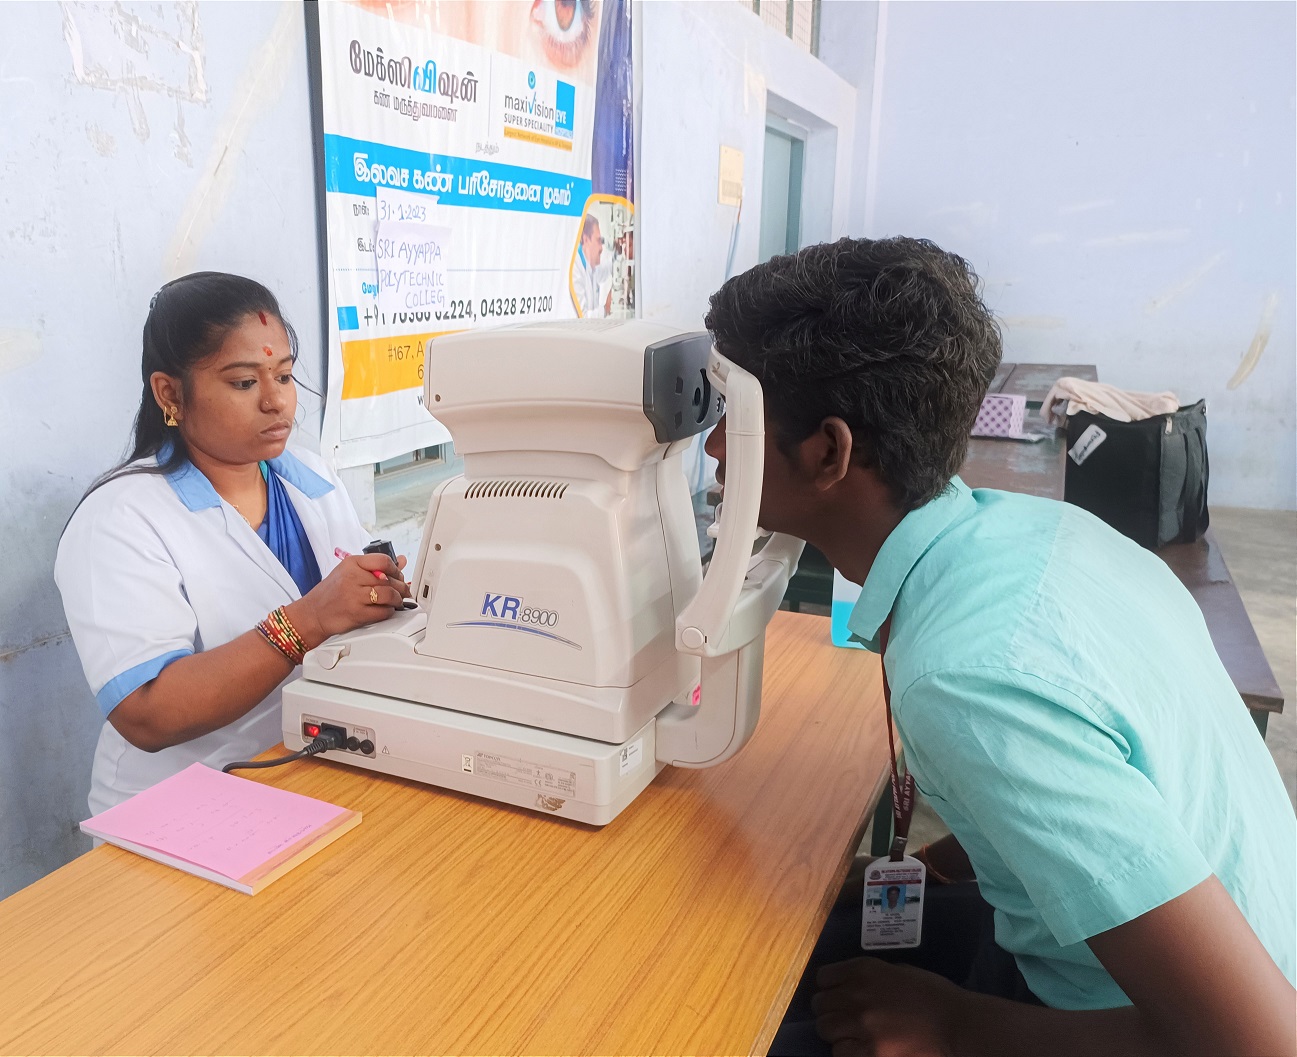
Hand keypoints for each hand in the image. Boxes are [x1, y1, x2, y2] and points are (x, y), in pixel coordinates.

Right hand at [286, 553, 410, 648]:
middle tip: (403, 590)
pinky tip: (386, 610)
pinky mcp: (357, 613)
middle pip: (389, 579)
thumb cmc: (331, 592)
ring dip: (397, 599)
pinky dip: (389, 612)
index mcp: (352, 563)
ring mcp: (354, 596)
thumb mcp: (349, 572)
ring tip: (396, 601)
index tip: (398, 575)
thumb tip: (401, 560)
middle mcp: (352, 577)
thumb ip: (375, 566)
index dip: (396, 569)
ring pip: (389, 595)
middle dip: (401, 586)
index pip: (383, 560)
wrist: (313, 613)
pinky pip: (383, 612)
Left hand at [812, 957, 965, 1056]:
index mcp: (863, 969)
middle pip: (820, 1005)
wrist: (956, 1024)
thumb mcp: (898, 971)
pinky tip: (862, 1048)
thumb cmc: (934, 994)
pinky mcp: (870, 1052)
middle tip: (844, 1017)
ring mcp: (861, 1024)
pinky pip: (840, 1052)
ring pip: (825, 1029)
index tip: (837, 994)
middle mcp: (856, 994)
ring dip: (836, 1032)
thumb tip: (852, 984)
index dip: (829, 987)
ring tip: (852, 1035)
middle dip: (830, 1010)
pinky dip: (847, 1051)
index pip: (823, 978)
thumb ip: (871, 976)